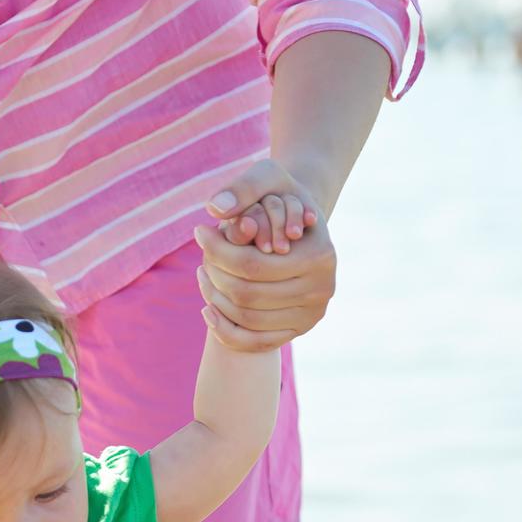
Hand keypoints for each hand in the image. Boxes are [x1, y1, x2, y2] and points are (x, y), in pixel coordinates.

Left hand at [196, 160, 335, 352]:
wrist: (300, 226)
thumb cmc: (281, 198)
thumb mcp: (267, 178)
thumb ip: (241, 188)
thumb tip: (214, 208)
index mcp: (319, 255)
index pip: (251, 264)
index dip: (216, 251)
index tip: (199, 232)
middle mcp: (322, 290)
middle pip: (247, 294)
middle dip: (215, 276)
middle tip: (200, 258)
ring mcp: (311, 315)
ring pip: (247, 318)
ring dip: (215, 299)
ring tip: (202, 275)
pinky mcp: (298, 331)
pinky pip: (255, 343)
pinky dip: (225, 330)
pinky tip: (208, 308)